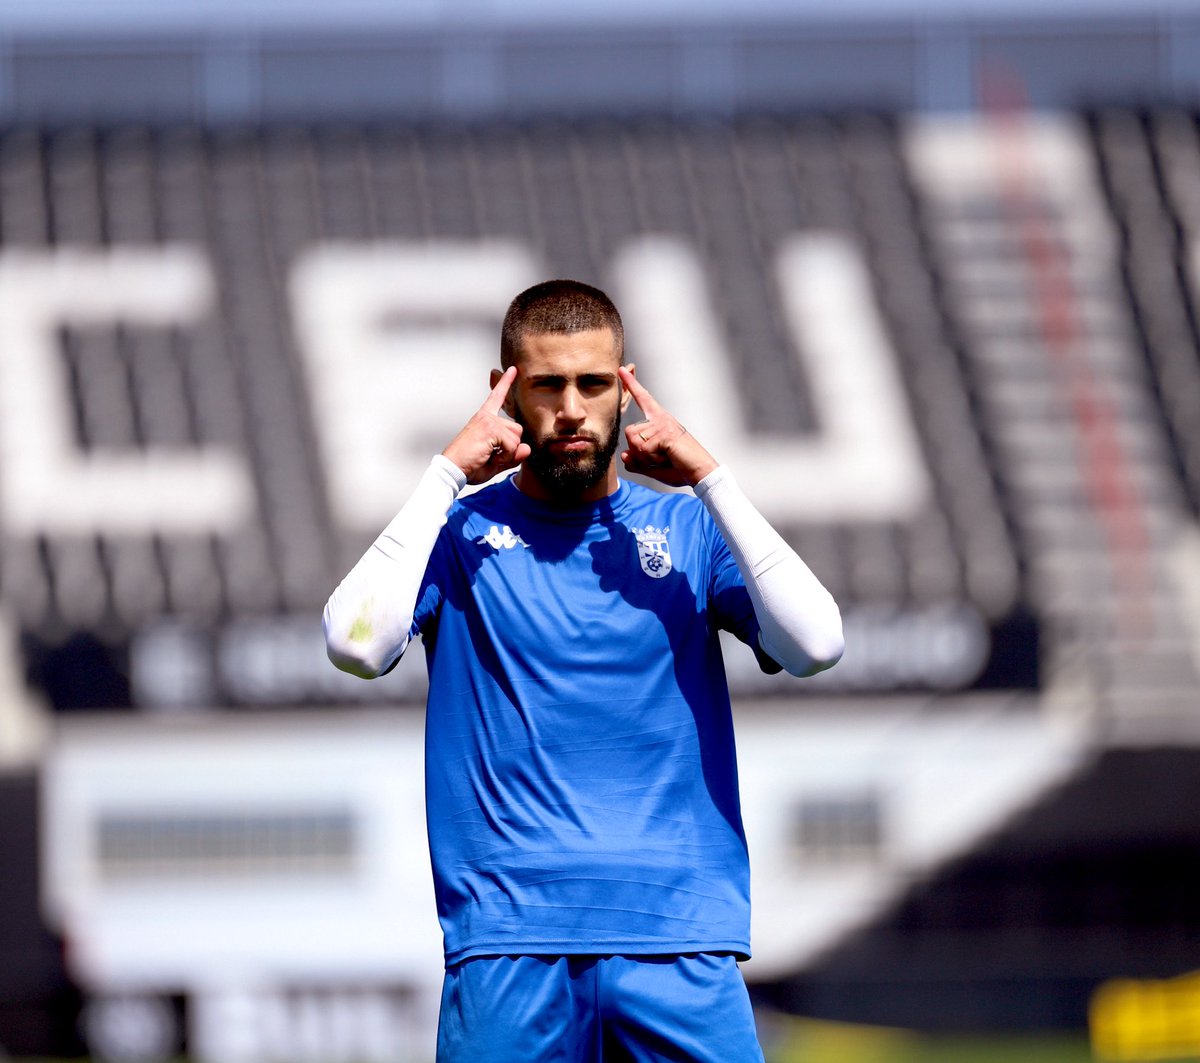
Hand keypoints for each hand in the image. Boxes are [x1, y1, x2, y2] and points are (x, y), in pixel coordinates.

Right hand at [442, 367, 531, 483]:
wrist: (452, 469)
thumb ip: (513, 456)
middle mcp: (486, 416)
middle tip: (491, 456)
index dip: (505, 383)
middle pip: (517, 430)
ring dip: (508, 453)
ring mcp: (488, 421)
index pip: (496, 398)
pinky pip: (512, 445)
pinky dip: (505, 457)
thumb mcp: (495, 462)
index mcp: (484, 420)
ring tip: (489, 456)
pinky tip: (489, 457)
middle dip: (511, 448)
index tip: (512, 369)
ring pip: (517, 438)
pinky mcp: (491, 428)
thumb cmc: (470, 465)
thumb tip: (527, 448)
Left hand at [619, 366, 717, 487]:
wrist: (700, 473)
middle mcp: (661, 419)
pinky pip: (644, 449)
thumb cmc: (679, 468)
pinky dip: (653, 460)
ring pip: (634, 442)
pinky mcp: (665, 434)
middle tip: (660, 458)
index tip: (621, 370)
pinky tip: (668, 458)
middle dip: (638, 453)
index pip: (643, 399)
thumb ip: (637, 462)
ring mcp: (663, 424)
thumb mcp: (653, 467)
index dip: (631, 384)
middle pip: (629, 433)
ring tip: (665, 457)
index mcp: (659, 421)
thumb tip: (624, 455)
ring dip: (646, 457)